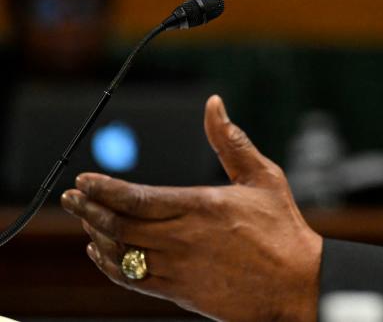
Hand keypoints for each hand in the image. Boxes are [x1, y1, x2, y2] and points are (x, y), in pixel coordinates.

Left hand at [60, 95, 321, 321]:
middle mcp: (183, 237)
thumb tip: (214, 105)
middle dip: (88, 209)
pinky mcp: (178, 291)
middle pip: (120, 224)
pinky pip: (131, 278)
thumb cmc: (283, 229)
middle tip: (71, 198)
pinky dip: (110, 264)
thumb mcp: (263, 177)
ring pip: (120, 252)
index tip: (84, 181)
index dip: (103, 189)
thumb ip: (231, 141)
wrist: (296, 284)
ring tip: (86, 220)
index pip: (136, 197)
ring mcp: (178, 267)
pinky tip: (102, 252)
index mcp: (201, 206)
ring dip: (97, 234)